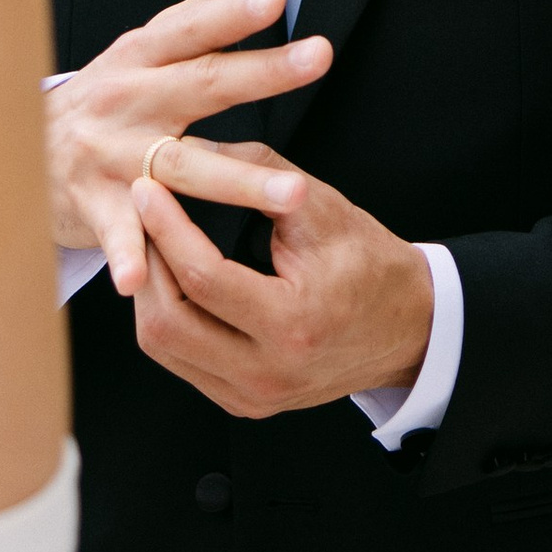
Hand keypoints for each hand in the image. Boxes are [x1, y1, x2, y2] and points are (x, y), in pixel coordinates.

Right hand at [46, 0, 330, 292]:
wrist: (11, 149)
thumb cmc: (109, 92)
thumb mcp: (156, 39)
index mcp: (145, 55)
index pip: (195, 26)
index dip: (233, 9)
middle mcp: (130, 98)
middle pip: (203, 84)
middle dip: (262, 73)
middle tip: (320, 57)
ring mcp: (111, 155)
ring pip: (182, 168)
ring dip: (236, 182)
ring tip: (292, 193)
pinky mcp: (95, 207)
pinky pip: (117, 233)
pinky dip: (127, 255)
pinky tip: (141, 281)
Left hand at [129, 140, 433, 418]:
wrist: (409, 328)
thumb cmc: (369, 262)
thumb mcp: (323, 208)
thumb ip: (257, 172)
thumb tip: (190, 148)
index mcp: (294, 322)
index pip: (203, 277)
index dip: (165, 228)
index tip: (146, 188)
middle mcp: (269, 372)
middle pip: (167, 323)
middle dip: (146, 262)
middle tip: (142, 215)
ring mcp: (254, 396)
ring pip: (163, 347)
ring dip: (148, 291)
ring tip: (153, 243)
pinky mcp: (244, 403)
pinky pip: (180, 362)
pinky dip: (165, 317)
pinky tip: (171, 280)